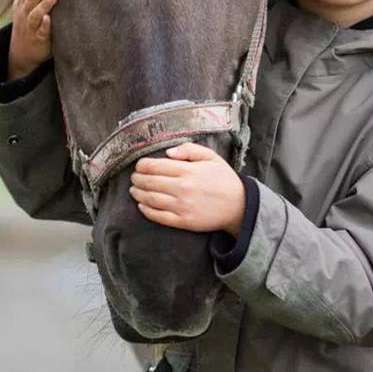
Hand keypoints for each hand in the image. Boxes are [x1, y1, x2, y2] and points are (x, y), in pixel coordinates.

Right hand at [8, 0, 56, 79]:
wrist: (22, 53)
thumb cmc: (28, 23)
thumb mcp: (24, 5)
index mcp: (21, 4)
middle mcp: (25, 15)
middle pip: (31, 0)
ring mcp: (31, 27)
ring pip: (35, 15)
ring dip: (44, 5)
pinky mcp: (39, 39)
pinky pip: (41, 32)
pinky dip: (44, 25)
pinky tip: (49, 19)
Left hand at [130, 143, 245, 236]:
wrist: (238, 205)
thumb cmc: (223, 178)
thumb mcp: (211, 157)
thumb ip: (189, 150)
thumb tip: (168, 153)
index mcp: (188, 171)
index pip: (156, 166)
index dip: (143, 165)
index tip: (139, 165)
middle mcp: (182, 188)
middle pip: (150, 182)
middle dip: (138, 178)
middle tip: (134, 177)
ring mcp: (182, 206)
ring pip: (151, 199)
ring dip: (138, 194)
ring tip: (134, 190)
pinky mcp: (183, 221)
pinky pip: (159, 217)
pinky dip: (147, 211)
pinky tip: (141, 206)